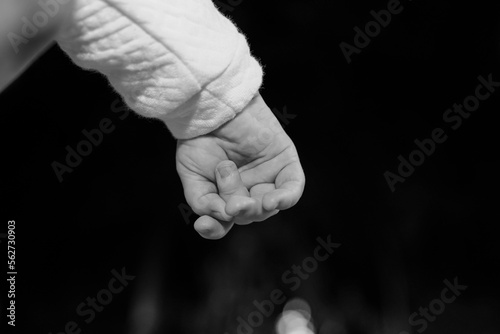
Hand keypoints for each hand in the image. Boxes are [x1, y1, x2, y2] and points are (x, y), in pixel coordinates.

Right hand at [176, 93, 304, 238]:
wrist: (212, 105)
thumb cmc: (198, 137)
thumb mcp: (191, 174)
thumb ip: (203, 201)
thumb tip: (224, 217)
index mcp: (225, 194)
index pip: (224, 223)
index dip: (214, 229)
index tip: (203, 224)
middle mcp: (248, 188)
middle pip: (246, 215)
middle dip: (235, 208)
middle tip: (226, 194)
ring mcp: (268, 177)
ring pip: (266, 207)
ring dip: (252, 204)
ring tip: (234, 182)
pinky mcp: (285, 164)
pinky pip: (292, 190)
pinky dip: (284, 198)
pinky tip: (272, 201)